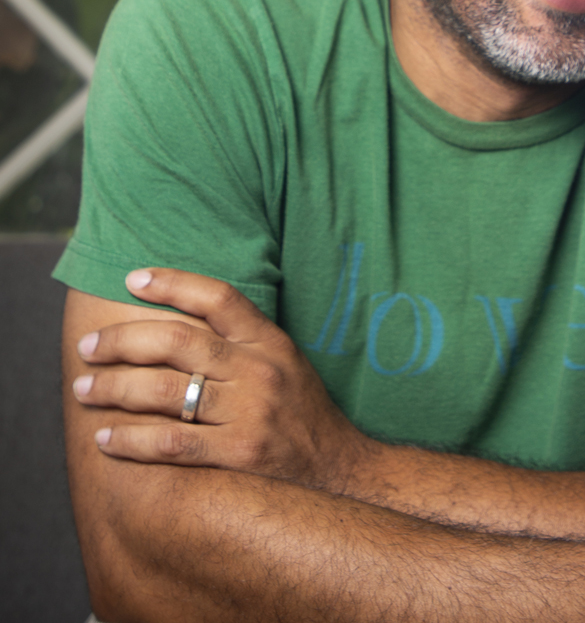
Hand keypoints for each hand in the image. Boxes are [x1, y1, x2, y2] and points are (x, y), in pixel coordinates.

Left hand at [72, 269, 368, 489]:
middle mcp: (259, 371)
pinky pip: (171, 443)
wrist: (338, 467)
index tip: (132, 279)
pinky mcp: (239, 454)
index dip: (173, 283)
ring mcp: (249, 413)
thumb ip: (242, 339)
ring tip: (85, 390)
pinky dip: (131, 441)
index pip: (218, 297)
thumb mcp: (284, 360)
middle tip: (89, 347)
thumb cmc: (301, 410)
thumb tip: (178, 318)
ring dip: (114, 390)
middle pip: (178, 343)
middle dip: (122, 342)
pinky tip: (105, 439)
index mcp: (270, 341)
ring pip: (165, 393)